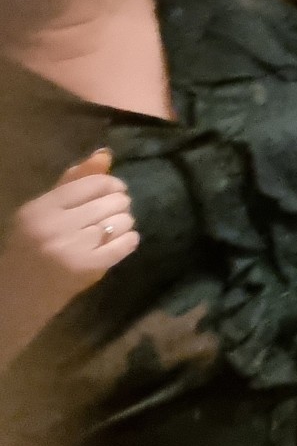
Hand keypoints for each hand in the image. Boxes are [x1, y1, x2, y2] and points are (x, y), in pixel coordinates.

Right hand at [3, 151, 139, 310]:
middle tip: (112, 211)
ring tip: (112, 228)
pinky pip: (125, 244)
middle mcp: (57, 226)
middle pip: (113, 201)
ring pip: (122, 221)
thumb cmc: (33, 243)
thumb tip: (105, 154)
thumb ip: (74, 181)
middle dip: (119, 204)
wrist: (18, 291)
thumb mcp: (44, 209)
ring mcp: (74, 249)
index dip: (112, 184)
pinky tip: (120, 240)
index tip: (114, 191)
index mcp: (42, 208)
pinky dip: (129, 239)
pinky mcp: (89, 269)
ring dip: (124, 223)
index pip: (94, 183)